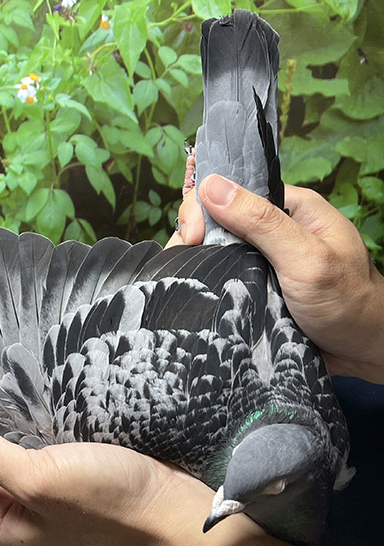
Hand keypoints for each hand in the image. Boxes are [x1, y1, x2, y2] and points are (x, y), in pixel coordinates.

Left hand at [0, 408, 334, 545]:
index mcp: (5, 524)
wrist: (165, 502)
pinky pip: (42, 450)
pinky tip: (49, 415)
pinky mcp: (72, 476)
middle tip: (4, 407)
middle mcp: (23, 513)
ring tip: (27, 409)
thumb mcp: (35, 474)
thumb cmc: (103, 496)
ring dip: (15, 430)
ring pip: (14, 453)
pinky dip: (40, 432)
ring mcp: (49, 495)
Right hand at [167, 174, 383, 382]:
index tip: (193, 235)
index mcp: (290, 208)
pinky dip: (205, 283)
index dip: (204, 206)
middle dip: (194, 236)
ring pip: (213, 250)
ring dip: (196, 262)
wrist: (362, 352)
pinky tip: (196, 292)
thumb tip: (212, 186)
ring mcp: (260, 260)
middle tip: (189, 257)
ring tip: (189, 280)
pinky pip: (219, 277)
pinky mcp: (253, 287)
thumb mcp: (305, 257)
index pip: (232, 190)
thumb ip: (261, 222)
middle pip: (216, 219)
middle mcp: (272, 231)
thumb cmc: (348, 302)